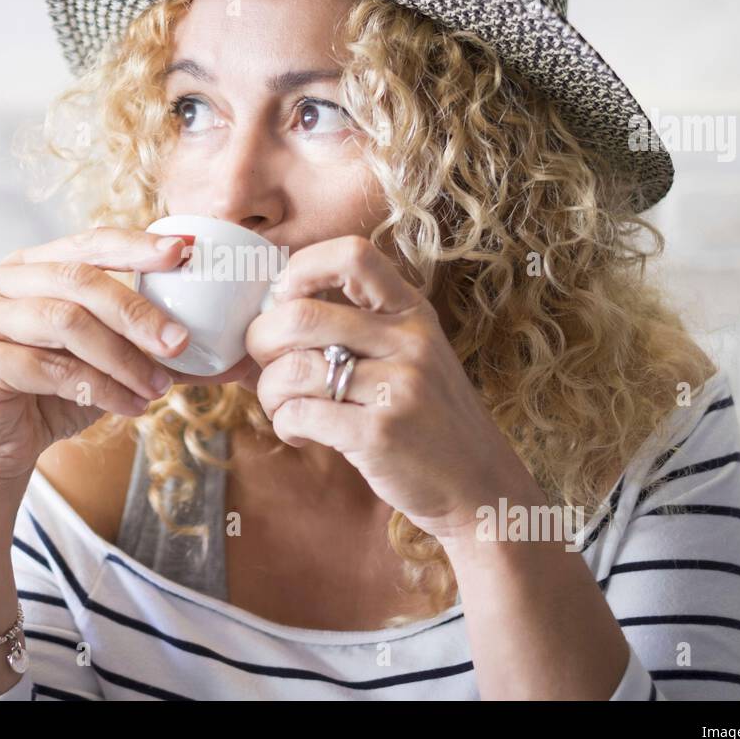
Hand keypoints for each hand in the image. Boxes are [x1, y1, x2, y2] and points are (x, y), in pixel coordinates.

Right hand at [0, 226, 250, 484]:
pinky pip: (50, 368)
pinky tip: (130, 406)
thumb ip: (155, 346)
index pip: (89, 241)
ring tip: (158, 388)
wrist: (0, 449)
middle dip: (138, 311)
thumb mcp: (110, 361)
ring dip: (123, 357)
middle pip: (78, 279)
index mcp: (30, 263)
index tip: (186, 252)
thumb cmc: (55, 394)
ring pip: (66, 321)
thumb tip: (233, 356)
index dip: (137, 244)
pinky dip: (100, 388)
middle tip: (181, 342)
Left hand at [242, 235, 529, 539]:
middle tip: (264, 363)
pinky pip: (301, 414)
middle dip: (261, 339)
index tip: (282, 299)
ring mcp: (398, 388)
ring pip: (293, 369)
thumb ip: (354, 329)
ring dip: (268, 391)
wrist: (479, 484)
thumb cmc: (425, 418)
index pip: (352, 255)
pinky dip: (284, 424)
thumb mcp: (410, 356)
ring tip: (281, 406)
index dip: (301, 268)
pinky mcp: (381, 434)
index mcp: (411, 312)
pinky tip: (299, 433)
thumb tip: (263, 315)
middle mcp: (408, 341)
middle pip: (301, 314)